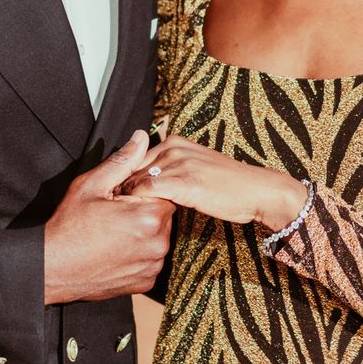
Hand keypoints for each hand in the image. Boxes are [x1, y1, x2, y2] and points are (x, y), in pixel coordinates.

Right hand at [43, 131, 174, 304]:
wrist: (52, 268)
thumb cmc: (69, 227)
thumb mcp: (92, 185)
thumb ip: (123, 161)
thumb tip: (141, 138)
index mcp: (149, 216)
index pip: (164, 192)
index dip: (143, 191)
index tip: (123, 196)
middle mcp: (158, 243)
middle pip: (164, 215)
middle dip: (145, 211)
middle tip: (115, 215)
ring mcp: (152, 265)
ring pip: (158, 238)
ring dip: (143, 233)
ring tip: (113, 234)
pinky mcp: (145, 282)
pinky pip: (151, 260)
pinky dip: (139, 254)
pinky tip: (116, 251)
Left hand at [121, 136, 307, 231]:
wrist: (256, 190)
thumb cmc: (227, 187)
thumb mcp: (195, 170)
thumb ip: (170, 171)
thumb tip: (145, 183)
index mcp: (173, 142)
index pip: (133, 158)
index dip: (120, 181)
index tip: (111, 201)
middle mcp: (172, 147)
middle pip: (130, 168)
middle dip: (117, 190)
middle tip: (106, 213)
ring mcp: (178, 163)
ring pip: (134, 180)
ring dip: (123, 200)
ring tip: (115, 220)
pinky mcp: (183, 181)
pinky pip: (147, 192)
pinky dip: (136, 205)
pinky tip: (133, 220)